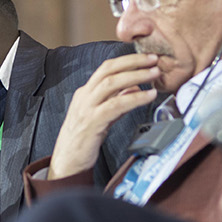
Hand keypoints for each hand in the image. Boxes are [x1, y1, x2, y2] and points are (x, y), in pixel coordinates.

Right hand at [47, 54, 158, 179]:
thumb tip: (135, 88)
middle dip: (133, 61)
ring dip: (135, 75)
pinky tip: (148, 96)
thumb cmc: (84, 141)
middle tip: (154, 58)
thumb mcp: (101, 116)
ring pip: (111, 83)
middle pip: (108, 70)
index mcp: (85, 93)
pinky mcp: (92, 122)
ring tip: (154, 73)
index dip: (127, 60)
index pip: (106, 68)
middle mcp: (84, 96)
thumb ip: (116, 101)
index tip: (146, 57)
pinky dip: (135, 98)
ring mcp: (87, 108)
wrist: (67, 163)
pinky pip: (116, 105)